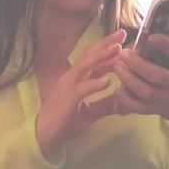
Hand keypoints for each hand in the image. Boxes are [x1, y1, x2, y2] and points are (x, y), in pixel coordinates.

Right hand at [35, 29, 126, 156]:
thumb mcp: (90, 113)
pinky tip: (108, 80)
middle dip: (106, 44)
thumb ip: (106, 105)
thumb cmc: (65, 122)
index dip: (107, 49)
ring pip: (86, 66)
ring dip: (102, 56)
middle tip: (122, 33)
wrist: (44, 135)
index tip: (123, 41)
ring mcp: (68, 86)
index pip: (93, 59)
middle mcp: (72, 77)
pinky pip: (82, 88)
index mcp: (77, 78)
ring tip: (117, 49)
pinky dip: (95, 83)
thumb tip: (124, 101)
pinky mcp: (67, 99)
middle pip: (90, 55)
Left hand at [113, 30, 168, 130]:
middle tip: (123, 53)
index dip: (164, 45)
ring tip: (117, 66)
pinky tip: (118, 89)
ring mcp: (167, 100)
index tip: (151, 37)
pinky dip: (126, 101)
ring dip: (128, 79)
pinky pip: (139, 108)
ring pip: (145, 92)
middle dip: (137, 64)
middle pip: (156, 75)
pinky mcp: (157, 110)